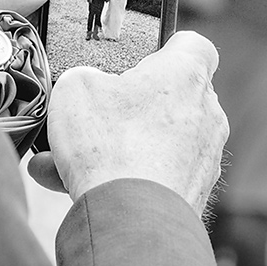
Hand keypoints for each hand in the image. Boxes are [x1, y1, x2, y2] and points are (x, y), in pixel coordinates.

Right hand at [27, 31, 227, 217]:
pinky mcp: (192, 194)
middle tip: (92, 115)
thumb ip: (83, 77)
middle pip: (168, 98)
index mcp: (185, 75)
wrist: (132, 220)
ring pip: (152, 143)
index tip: (139, 61)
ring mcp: (203, 157)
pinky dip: (118, 179)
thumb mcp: (75, 88)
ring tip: (60, 160)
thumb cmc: (111, 146)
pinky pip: (151, 177)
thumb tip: (86, 88)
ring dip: (113, 148)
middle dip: (128, 107)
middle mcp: (205, 113)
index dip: (165, 48)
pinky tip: (69, 185)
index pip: (193, 45)